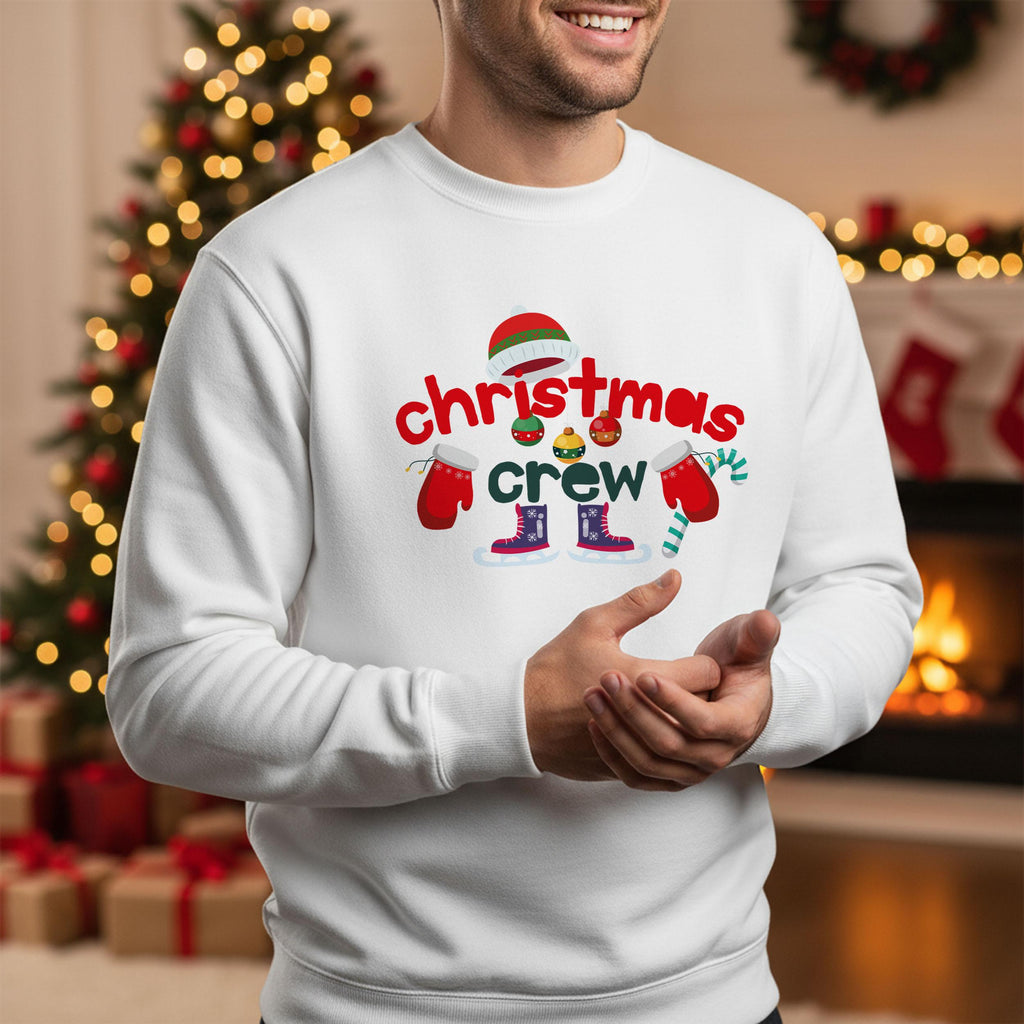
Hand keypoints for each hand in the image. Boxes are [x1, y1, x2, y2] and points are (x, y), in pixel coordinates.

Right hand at [524, 569, 718, 781]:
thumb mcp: (593, 624)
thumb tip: (674, 578)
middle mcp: (644, 719)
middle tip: (686, 681)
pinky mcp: (622, 770)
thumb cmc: (554, 668)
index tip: (691, 659)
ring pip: (684, 741)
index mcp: (642, 678)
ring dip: (683, 723)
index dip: (705, 664)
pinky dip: (659, 746)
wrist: (517, 717)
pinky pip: (658, 764)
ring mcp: (634, 749)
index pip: (706, 675)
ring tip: (670, 705)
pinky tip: (647, 728)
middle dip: (700, 694)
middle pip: (702, 709)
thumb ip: (640, 601)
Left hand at [583, 609, 778, 790]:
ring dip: (617, 731)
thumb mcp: (748, 644)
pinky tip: (594, 723)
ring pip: (649, 762)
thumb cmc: (737, 664)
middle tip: (606, 677)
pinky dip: (613, 754)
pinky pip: (636, 775)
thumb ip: (756, 632)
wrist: (730, 698)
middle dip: (635, 710)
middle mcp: (716, 756)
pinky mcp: (668, 777)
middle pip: (670, 743)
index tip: (642, 674)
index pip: (704, 721)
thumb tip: (765, 619)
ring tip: (593, 696)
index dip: (673, 700)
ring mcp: (691, 771)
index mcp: (738, 724)